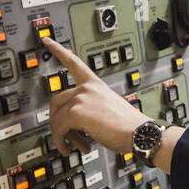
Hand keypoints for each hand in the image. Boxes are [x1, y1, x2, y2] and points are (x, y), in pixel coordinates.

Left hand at [42, 37, 145, 156]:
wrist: (140, 134)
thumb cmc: (129, 127)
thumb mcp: (107, 112)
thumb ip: (89, 111)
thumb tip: (74, 125)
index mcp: (96, 85)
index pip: (75, 63)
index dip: (59, 51)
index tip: (47, 41)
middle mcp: (87, 89)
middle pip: (56, 101)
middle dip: (58, 121)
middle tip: (68, 136)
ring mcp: (81, 98)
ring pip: (56, 117)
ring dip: (62, 135)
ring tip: (74, 146)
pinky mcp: (77, 112)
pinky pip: (58, 127)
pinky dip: (61, 140)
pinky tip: (69, 148)